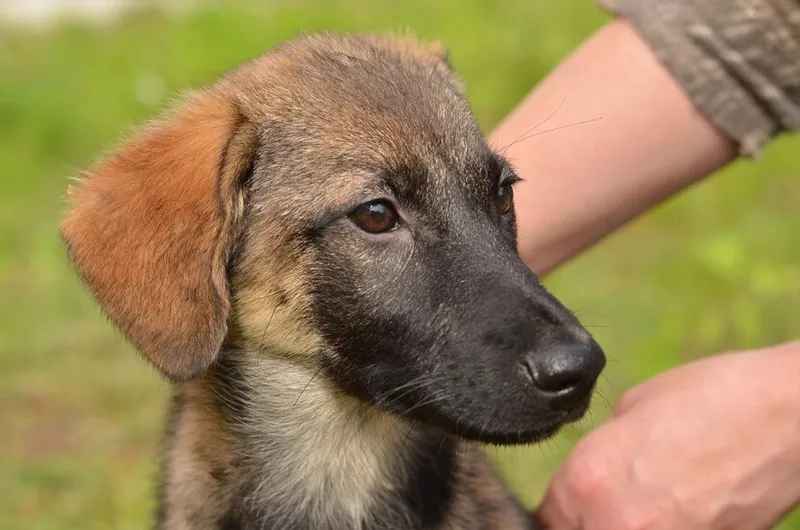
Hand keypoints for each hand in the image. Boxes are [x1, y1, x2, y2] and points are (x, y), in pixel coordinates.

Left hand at [536, 340, 799, 529]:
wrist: (789, 417)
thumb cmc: (712, 399)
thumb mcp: (632, 410)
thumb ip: (599, 452)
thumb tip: (589, 476)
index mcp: (587, 480)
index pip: (548, 517)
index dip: (561, 508)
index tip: (572, 502)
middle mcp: (615, 525)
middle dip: (587, 521)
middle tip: (613, 498)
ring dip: (622, 525)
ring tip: (648, 503)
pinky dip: (662, 529)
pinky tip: (678, 508)